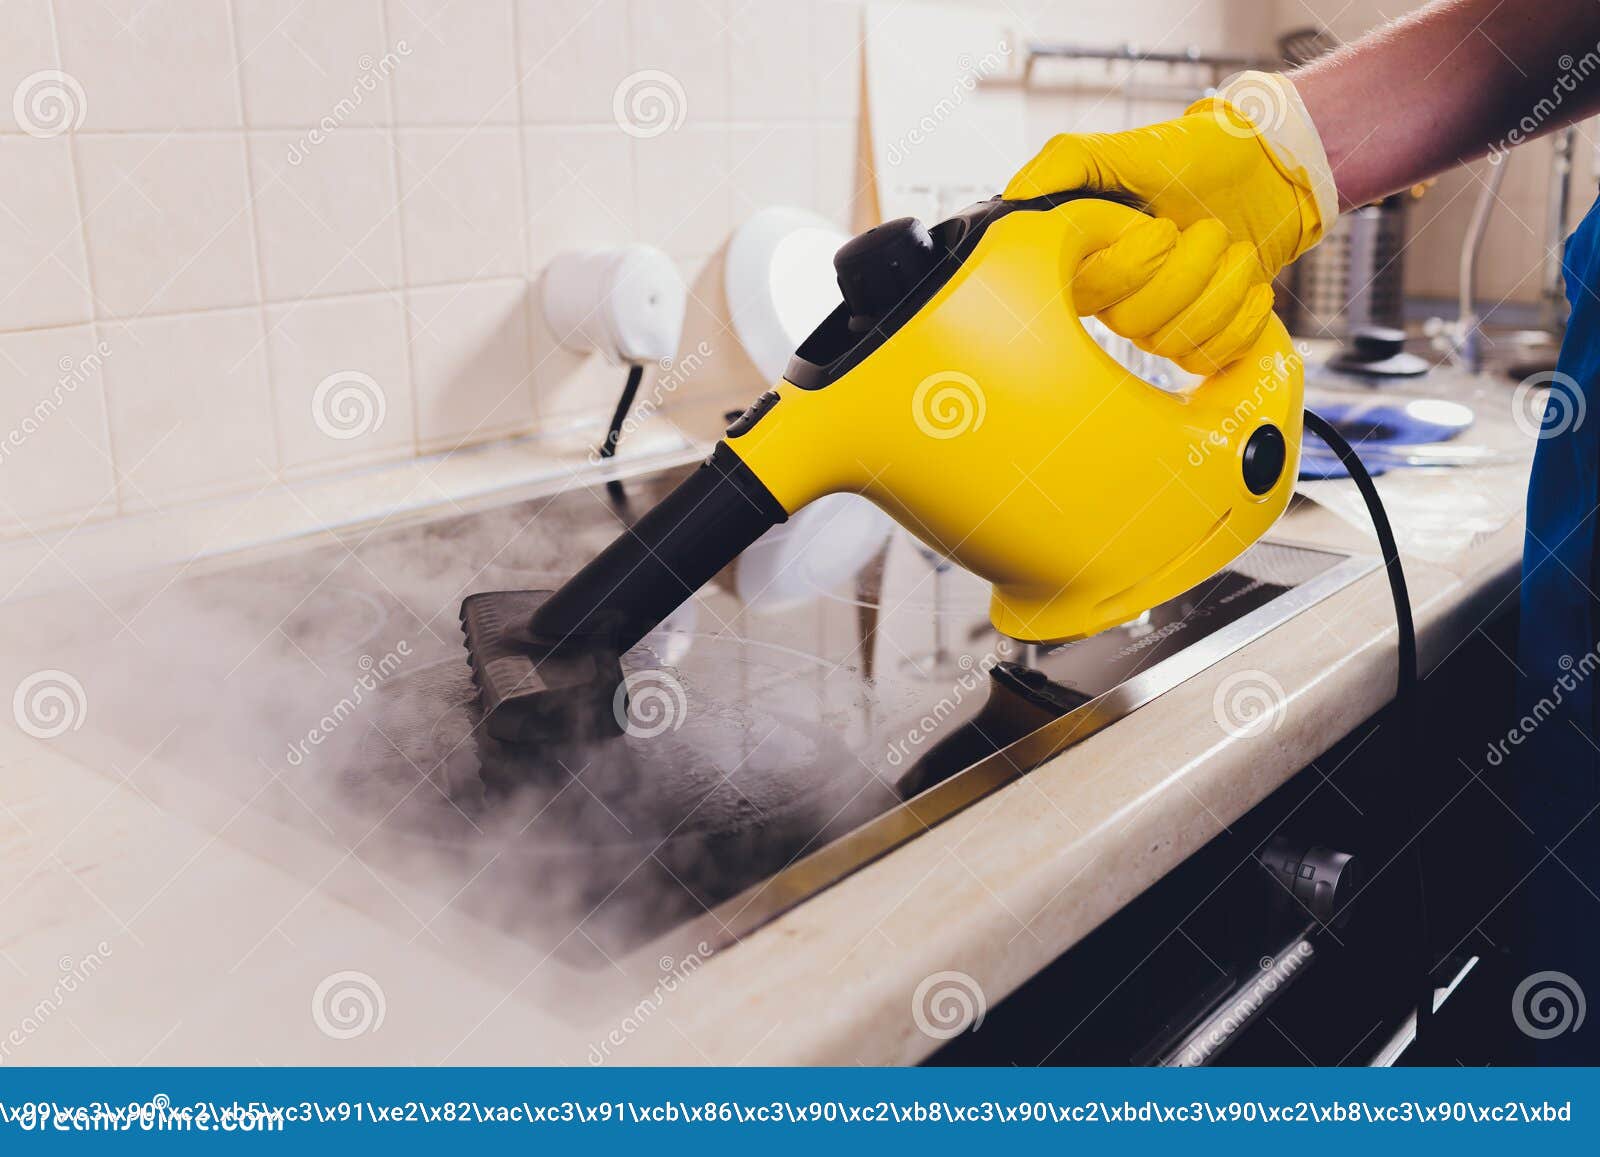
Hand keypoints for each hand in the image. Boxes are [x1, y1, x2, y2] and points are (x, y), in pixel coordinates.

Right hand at [1009, 82, 1331, 373]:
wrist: (1265, 170)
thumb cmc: (1191, 155)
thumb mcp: (1123, 147)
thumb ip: (1064, 162)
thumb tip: (1015, 197)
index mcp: (1087, 259)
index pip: (1088, 293)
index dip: (1130, 267)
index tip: (1160, 226)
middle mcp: (1115, 299)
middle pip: (1134, 323)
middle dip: (1188, 270)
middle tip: (1209, 229)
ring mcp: (1157, 322)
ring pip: (1172, 342)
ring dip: (1222, 288)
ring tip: (1234, 248)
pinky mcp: (1198, 339)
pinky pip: (1207, 360)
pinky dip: (1240, 323)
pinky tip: (1253, 287)